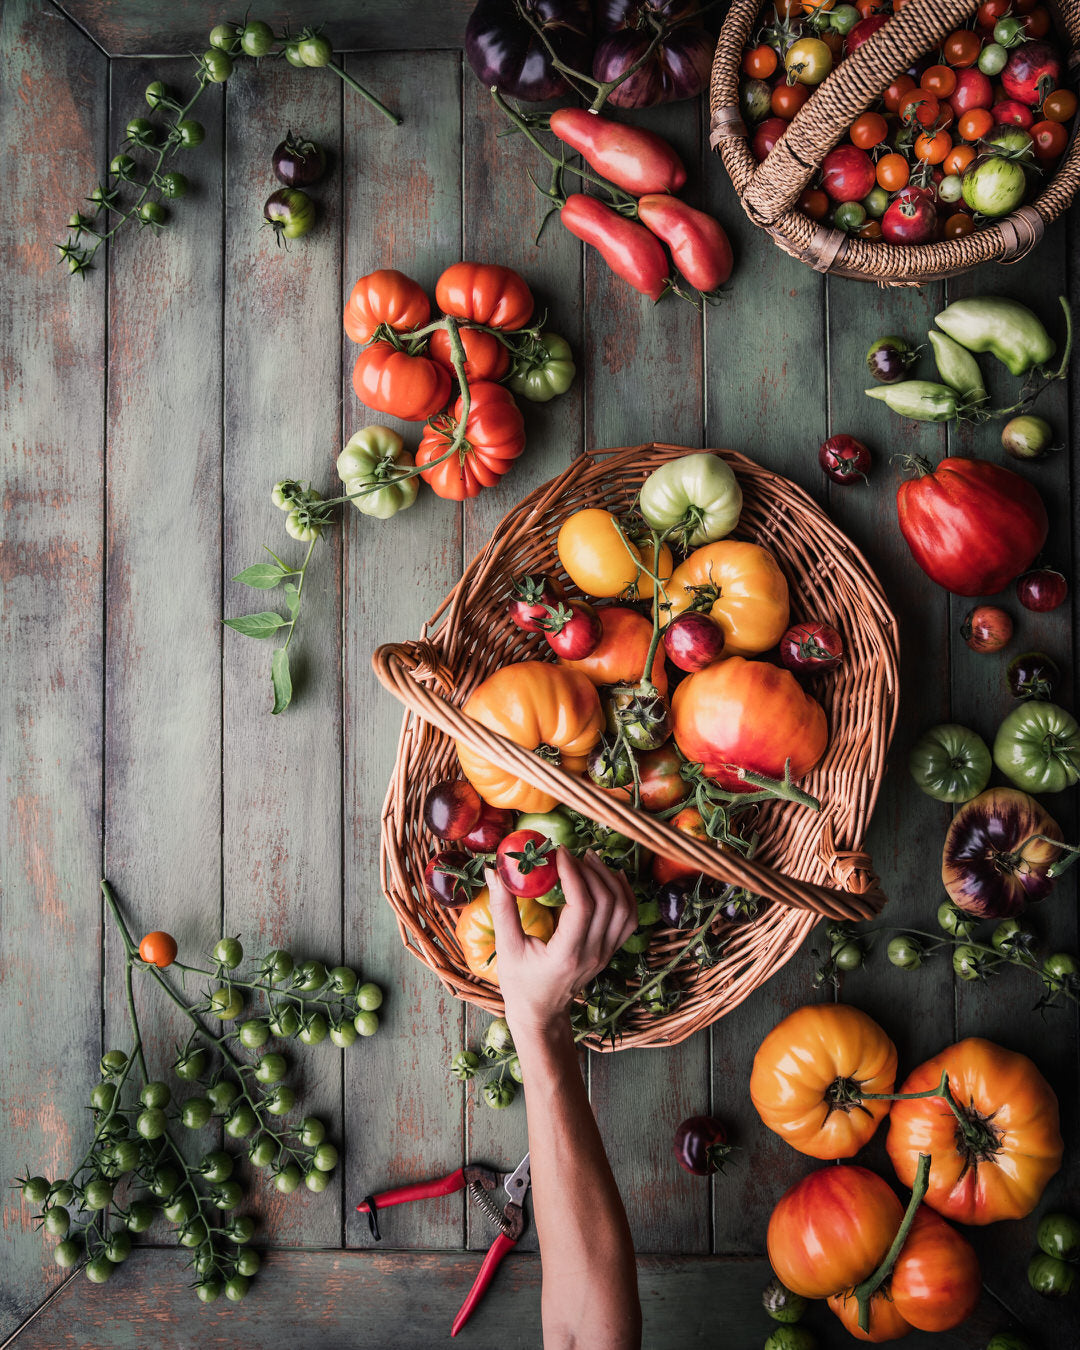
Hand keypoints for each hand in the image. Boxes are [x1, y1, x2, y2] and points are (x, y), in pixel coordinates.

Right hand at [487, 847, 637, 1039]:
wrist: (542, 1014)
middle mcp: (593, 953)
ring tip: (590, 859)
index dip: (574, 874)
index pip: (582, 905)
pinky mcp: (610, 951)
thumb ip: (502, 909)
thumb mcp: (507, 948)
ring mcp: (605, 953)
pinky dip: (625, 895)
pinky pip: (629, 919)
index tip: (559, 853)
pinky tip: (612, 878)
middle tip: (571, 854)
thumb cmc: (520, 984)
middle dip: (591, 870)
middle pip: (607, 902)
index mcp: (566, 954)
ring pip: (623, 908)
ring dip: (610, 879)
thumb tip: (493, 872)